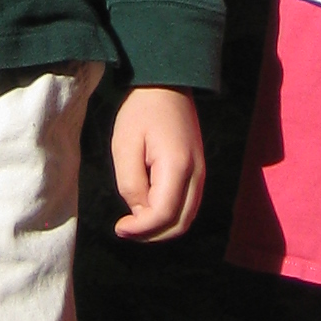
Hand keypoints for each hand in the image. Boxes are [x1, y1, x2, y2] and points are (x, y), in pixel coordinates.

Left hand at [110, 85, 205, 241]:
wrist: (167, 85)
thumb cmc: (141, 112)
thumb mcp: (125, 145)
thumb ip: (130, 183)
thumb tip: (138, 211)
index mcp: (177, 167)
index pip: (163, 215)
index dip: (141, 228)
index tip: (119, 227)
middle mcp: (196, 175)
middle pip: (180, 224)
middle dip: (151, 234)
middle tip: (125, 229)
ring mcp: (201, 173)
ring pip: (186, 218)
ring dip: (161, 227)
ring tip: (135, 221)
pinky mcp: (198, 171)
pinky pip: (188, 205)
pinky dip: (170, 216)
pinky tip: (148, 208)